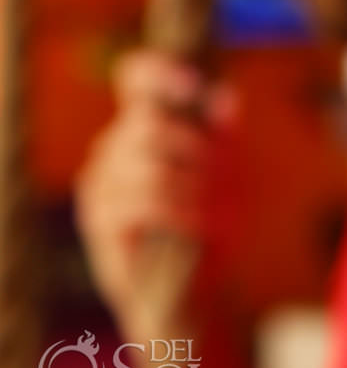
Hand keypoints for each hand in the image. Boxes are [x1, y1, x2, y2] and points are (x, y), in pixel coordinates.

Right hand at [74, 51, 241, 341]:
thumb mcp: (227, 177)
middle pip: (149, 123)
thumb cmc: (207, 229)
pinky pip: (142, 201)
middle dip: (198, 149)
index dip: (156, 73)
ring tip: (216, 211)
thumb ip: (222, 138)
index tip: (191, 84)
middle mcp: (112, 151)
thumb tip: (226, 97)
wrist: (187, 294)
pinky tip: (200, 225)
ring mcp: (100, 187)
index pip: (134, 81)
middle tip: (227, 179)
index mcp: (141, 131)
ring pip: (148, 163)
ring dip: (194, 186)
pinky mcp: (99, 223)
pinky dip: (180, 211)